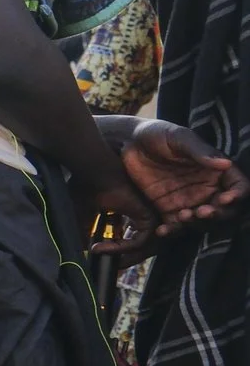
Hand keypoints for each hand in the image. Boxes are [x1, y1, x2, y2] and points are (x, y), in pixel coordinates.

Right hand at [82, 169, 162, 256]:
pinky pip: (140, 241)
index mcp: (131, 211)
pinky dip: (122, 248)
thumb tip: (80, 249)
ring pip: (143, 246)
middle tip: (110, 268)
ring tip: (105, 260)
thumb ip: (83, 231)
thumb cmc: (87, 186)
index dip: (118, 250)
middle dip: (125, 259)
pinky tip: (103, 248)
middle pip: (141, 245)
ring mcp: (148, 215)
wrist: (94, 172)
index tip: (99, 255)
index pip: (132, 237)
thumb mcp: (82, 214)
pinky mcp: (148, 217)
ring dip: (124, 257)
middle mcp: (143, 213)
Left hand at [123, 120, 247, 234]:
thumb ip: (199, 151)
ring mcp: (188, 201)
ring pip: (202, 222)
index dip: (237, 196)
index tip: (225, 199)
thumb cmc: (157, 134)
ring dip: (196, 224)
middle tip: (202, 212)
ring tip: (182, 216)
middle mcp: (207, 188)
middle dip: (218, 215)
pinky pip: (175, 226)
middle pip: (224, 210)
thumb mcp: (178, 137)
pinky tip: (161, 231)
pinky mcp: (168, 210)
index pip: (238, 187)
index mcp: (217, 170)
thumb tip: (226, 164)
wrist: (127, 143)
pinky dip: (172, 231)